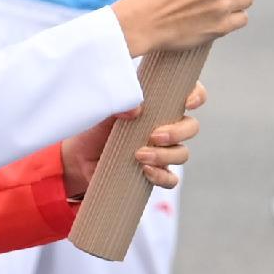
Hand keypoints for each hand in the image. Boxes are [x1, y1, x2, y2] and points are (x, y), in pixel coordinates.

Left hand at [59, 83, 205, 199]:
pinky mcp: (155, 173)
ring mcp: (162, 151)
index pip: (190, 94)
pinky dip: (161, 176)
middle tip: (155, 136)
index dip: (196, 96)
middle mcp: (165, 126)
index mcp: (158, 103)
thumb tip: (137, 109)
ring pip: (182, 153)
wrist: (78, 158)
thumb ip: (120, 103)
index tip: (187, 102)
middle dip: (178, 132)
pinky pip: (171, 179)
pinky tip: (144, 172)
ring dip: (165, 155)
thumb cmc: (94, 126)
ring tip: (139, 155)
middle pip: (191, 127)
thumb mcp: (104, 109)